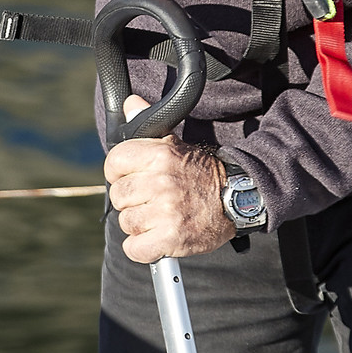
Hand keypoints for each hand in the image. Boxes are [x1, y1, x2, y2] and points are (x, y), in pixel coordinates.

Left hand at [104, 95, 235, 263]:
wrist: (237, 199)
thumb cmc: (201, 173)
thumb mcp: (176, 144)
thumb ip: (148, 125)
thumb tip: (130, 103)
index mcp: (159, 155)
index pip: (114, 162)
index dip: (118, 172)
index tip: (131, 178)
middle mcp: (161, 182)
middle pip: (118, 196)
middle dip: (131, 201)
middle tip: (151, 200)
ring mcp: (166, 212)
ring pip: (126, 222)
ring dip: (139, 225)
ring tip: (159, 217)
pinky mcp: (171, 238)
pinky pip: (136, 249)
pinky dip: (143, 248)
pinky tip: (157, 238)